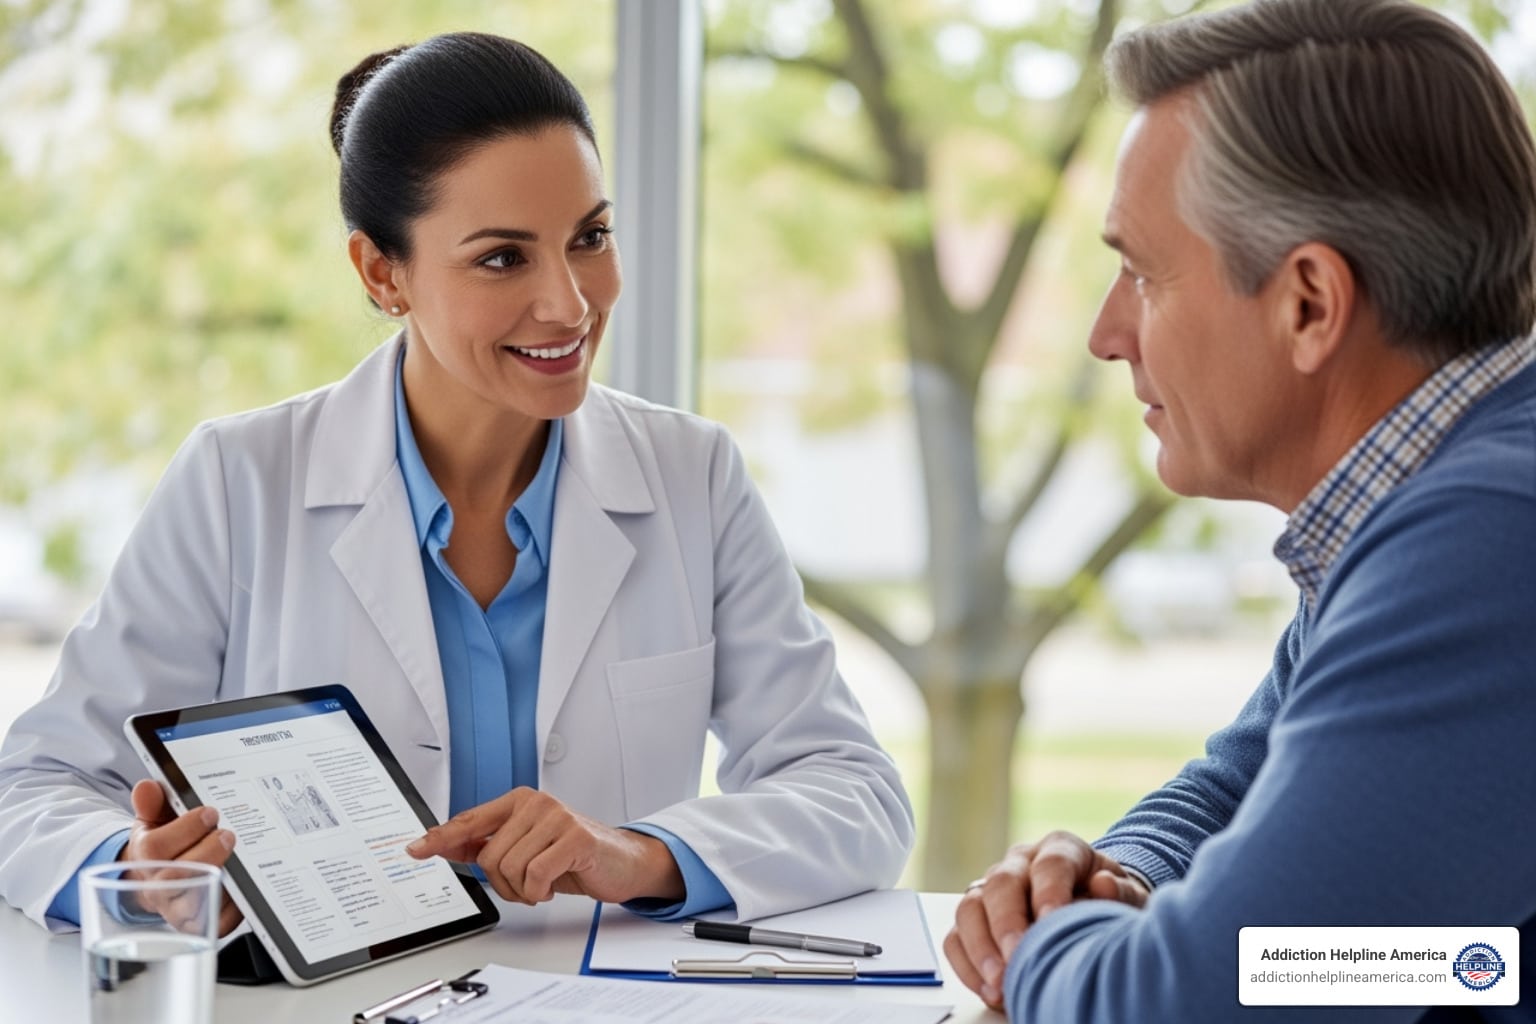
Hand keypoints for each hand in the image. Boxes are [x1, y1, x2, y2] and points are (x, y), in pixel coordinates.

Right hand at [120, 780, 243, 936]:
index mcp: (144, 856)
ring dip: (219, 879)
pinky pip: (218, 922)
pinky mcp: (199, 924)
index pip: (154, 848)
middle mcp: (157, 886)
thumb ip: (153, 802)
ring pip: (194, 904)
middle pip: (173, 879)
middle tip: (227, 835)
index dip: (185, 829)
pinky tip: (246, 884)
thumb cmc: (163, 844)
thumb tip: (148, 787)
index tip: (209, 813)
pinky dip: (235, 906)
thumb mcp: (156, 819)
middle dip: (205, 854)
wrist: (159, 879)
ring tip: (238, 857)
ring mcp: (177, 909)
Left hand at [405, 787, 685, 905]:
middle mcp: (535, 803)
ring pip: (510, 868)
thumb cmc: (572, 855)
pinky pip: (535, 876)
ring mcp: (556, 816)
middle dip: (503, 883)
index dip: (440, 837)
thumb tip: (443, 845)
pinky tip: (553, 885)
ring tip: (542, 884)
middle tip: (526, 885)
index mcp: (518, 801)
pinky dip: (540, 891)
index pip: (470, 820)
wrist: (620, 862)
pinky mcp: (574, 836)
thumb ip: (486, 844)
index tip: (415, 849)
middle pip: (488, 856)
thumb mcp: (525, 849)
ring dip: (523, 890)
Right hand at [944, 831, 1148, 1010]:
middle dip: (1006, 925)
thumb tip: (1103, 886)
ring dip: (980, 947)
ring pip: (969, 907)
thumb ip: (1121, 891)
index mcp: (1060, 849)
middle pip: (1000, 883)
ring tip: (999, 983)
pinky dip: (967, 965)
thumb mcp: (1128, 895)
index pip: (1050, 864)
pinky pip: (955, 937)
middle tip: (1016, 959)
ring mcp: (992, 888)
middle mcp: (1020, 862)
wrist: (1092, 908)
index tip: (1051, 923)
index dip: (1049, 892)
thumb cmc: (1110, 903)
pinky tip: (989, 990)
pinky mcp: (975, 918)